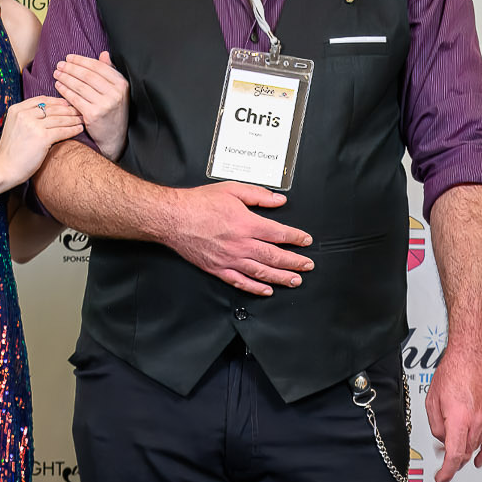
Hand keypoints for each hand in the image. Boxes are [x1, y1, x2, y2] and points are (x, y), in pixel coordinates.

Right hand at [0, 96, 84, 186]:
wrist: (4, 168)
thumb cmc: (11, 151)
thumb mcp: (14, 127)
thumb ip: (26, 117)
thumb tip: (46, 112)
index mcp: (16, 109)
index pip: (41, 99)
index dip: (56, 101)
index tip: (67, 103)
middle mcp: (24, 114)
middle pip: (52, 108)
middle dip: (68, 108)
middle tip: (80, 110)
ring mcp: (33, 125)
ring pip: (59, 118)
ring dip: (73, 118)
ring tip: (83, 119)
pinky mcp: (42, 137)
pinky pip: (62, 131)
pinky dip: (73, 129)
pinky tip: (80, 129)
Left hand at [53, 50, 129, 159]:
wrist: (114, 137)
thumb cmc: (113, 111)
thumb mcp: (117, 91)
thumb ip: (110, 72)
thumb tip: (103, 54)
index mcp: (121, 84)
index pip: (98, 67)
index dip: (81, 60)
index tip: (69, 58)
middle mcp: (115, 93)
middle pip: (87, 75)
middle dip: (71, 68)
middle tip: (59, 64)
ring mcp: (104, 104)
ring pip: (80, 86)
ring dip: (65, 78)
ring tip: (56, 73)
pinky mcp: (93, 115)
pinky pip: (75, 99)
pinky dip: (65, 91)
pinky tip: (58, 86)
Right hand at [166, 182, 312, 296]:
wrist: (173, 218)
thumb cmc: (199, 203)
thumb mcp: (232, 190)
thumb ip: (258, 195)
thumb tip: (278, 200)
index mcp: (247, 224)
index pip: (279, 234)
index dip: (296, 238)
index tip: (306, 240)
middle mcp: (241, 244)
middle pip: (275, 257)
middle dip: (295, 263)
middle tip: (308, 265)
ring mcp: (229, 259)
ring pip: (262, 273)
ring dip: (282, 278)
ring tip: (295, 280)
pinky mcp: (218, 269)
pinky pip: (240, 282)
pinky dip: (256, 288)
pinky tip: (267, 291)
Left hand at [426, 346, 481, 481]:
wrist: (473, 354)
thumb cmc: (454, 370)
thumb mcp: (432, 400)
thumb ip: (436, 425)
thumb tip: (441, 439)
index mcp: (459, 419)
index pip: (454, 456)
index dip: (446, 472)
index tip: (441, 479)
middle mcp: (477, 421)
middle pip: (465, 452)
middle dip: (451, 458)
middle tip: (440, 457)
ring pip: (476, 446)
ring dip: (464, 451)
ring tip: (453, 446)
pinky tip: (480, 458)